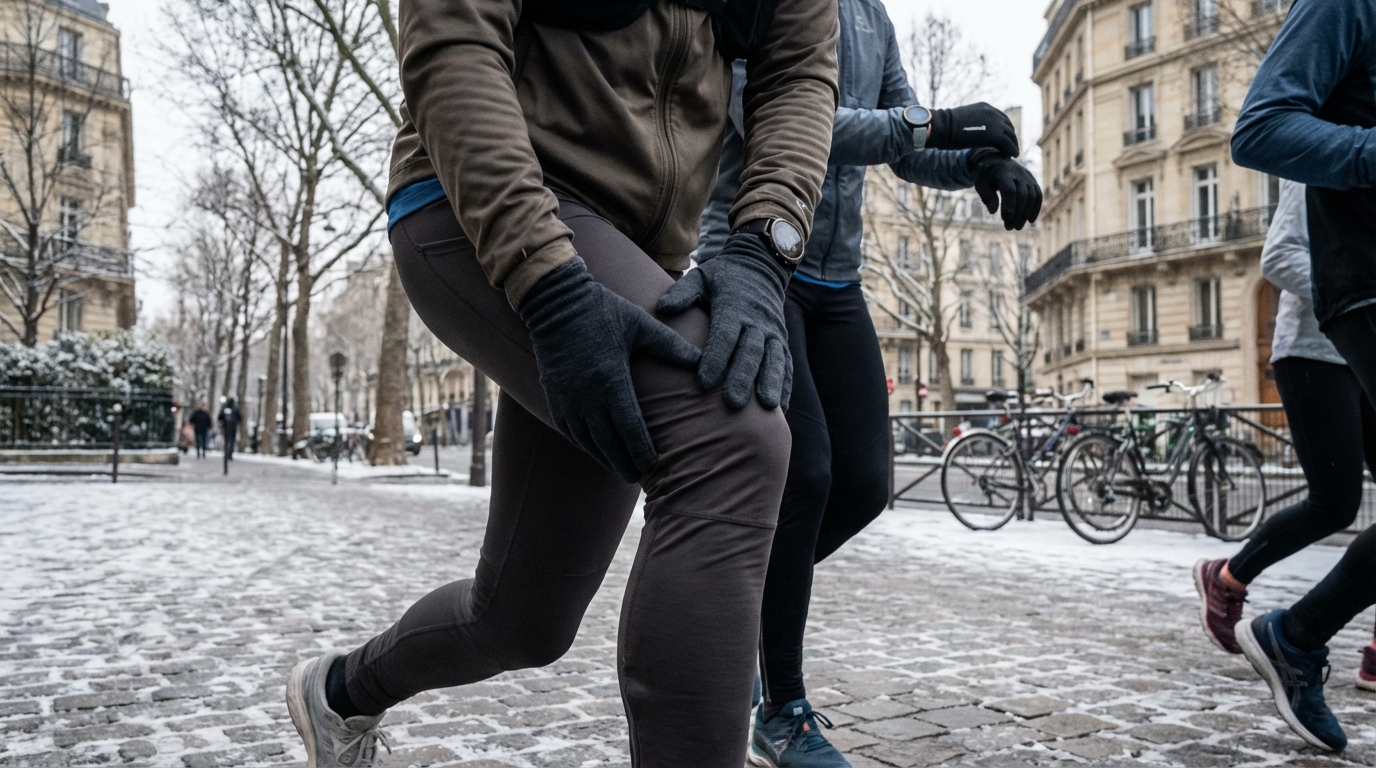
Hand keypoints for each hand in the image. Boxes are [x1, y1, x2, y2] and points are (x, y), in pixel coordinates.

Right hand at [519, 257, 700, 481]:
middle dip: (624, 463)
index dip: (640, 451)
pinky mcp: (553, 395)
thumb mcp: (641, 324)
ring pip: (587, 441)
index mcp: (611, 380)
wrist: (555, 302)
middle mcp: (587, 395)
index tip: (653, 465)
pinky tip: (596, 450)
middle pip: (607, 443)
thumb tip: (701, 361)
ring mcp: (567, 398)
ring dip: (604, 458)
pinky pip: (569, 430)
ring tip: (620, 469)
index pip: (629, 428)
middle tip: (639, 477)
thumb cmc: (603, 310)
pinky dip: (584, 444)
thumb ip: (671, 345)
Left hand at [656, 232, 791, 410]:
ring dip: (771, 382)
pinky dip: (785, 385)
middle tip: (734, 403)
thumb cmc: (722, 278)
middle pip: (750, 351)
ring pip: (774, 359)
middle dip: (743, 377)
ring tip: (767, 407)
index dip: (715, 359)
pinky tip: (781, 407)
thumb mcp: (700, 277)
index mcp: (733, 306)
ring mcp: (773, 331)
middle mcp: (757, 320)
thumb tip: (663, 308)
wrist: (760, 266)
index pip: (724, 335)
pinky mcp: (782, 340)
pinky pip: (786, 364)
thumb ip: (683, 292)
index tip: (703, 383)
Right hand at [928, 103, 1019, 157]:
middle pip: (1008, 126)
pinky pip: (1008, 143)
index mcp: (985, 107)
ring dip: (1013, 144)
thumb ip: (972, 123)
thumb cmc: (945, 126)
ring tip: (1014, 153)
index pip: (1001, 118)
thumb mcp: (963, 120)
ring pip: (1010, 135)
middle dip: (1010, 137)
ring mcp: (995, 122)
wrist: (942, 127)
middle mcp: (993, 112)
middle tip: (1011, 147)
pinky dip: (1012, 149)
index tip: (1005, 138)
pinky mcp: (995, 134)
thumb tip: (970, 132)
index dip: (1004, 129)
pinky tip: (1013, 156)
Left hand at [970, 150, 1042, 229]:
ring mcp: (1028, 177)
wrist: (997, 161)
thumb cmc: (986, 176)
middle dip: (1017, 213)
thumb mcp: (981, 185)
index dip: (1009, 205)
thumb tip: (993, 211)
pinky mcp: (1033, 181)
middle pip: (1022, 195)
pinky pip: (1038, 195)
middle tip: (1009, 227)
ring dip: (1026, 214)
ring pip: (1032, 196)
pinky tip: (1030, 221)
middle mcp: (1018, 174)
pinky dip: (1036, 208)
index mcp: (1003, 173)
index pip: (1009, 190)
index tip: (1005, 219)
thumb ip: (987, 197)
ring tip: (1017, 227)